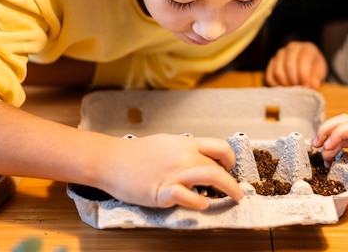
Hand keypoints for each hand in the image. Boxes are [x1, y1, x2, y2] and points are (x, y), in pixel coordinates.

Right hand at [99, 133, 243, 209]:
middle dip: (232, 180)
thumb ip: (184, 151)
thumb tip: (199, 159)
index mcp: (184, 143)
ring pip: (211, 175)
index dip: (230, 158)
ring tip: (234, 198)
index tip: (230, 168)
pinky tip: (202, 204)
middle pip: (219, 165)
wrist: (110, 159)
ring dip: (228, 188)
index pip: (219, 146)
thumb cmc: (135, 154)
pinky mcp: (162, 190)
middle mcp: (183, 156)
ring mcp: (174, 173)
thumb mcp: (165, 144)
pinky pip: (187, 195)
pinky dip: (198, 201)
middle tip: (236, 191)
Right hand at [265, 41, 326, 88]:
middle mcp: (292, 47)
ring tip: (293, 89)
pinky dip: (276, 86)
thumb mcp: (319, 73)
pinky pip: (270, 76)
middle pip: (288, 65)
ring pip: (277, 71)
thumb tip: (313, 85)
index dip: (304, 75)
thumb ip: (316, 78)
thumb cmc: (314, 69)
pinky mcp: (272, 62)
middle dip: (294, 80)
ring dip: (285, 84)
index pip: (303, 59)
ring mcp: (280, 54)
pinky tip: (284, 88)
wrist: (307, 67)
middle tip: (299, 90)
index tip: (306, 86)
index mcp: (307, 48)